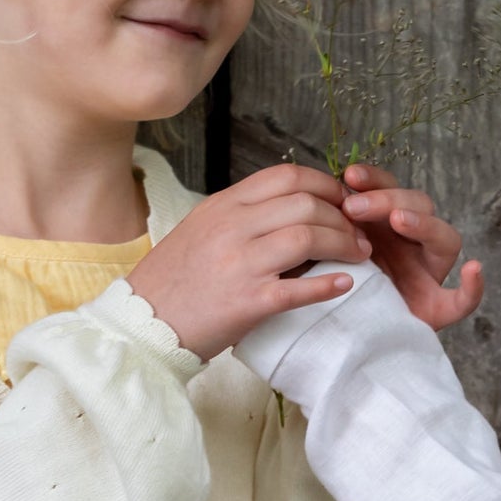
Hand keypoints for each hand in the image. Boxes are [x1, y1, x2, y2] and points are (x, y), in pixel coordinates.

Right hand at [124, 163, 370, 361]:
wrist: (142, 323)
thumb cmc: (173, 281)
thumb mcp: (200, 230)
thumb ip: (240, 215)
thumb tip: (286, 208)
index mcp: (223, 206)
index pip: (286, 177)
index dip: (325, 184)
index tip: (343, 200)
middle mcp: (232, 227)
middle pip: (305, 204)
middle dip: (342, 217)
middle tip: (358, 233)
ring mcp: (240, 264)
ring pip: (308, 238)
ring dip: (344, 244)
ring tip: (358, 255)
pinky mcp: (248, 302)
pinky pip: (300, 288)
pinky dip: (328, 284)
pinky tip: (346, 283)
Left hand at [339, 161, 484, 329]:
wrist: (339, 332)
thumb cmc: (332, 284)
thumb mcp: (324, 248)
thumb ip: (330, 223)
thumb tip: (317, 191)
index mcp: (386, 225)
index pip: (390, 190)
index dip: (375, 179)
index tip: (350, 176)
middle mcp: (413, 244)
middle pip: (420, 206)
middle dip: (389, 200)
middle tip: (354, 208)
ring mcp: (429, 274)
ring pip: (446, 240)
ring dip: (424, 225)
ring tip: (398, 220)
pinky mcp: (437, 310)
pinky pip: (463, 301)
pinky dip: (473, 288)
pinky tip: (473, 270)